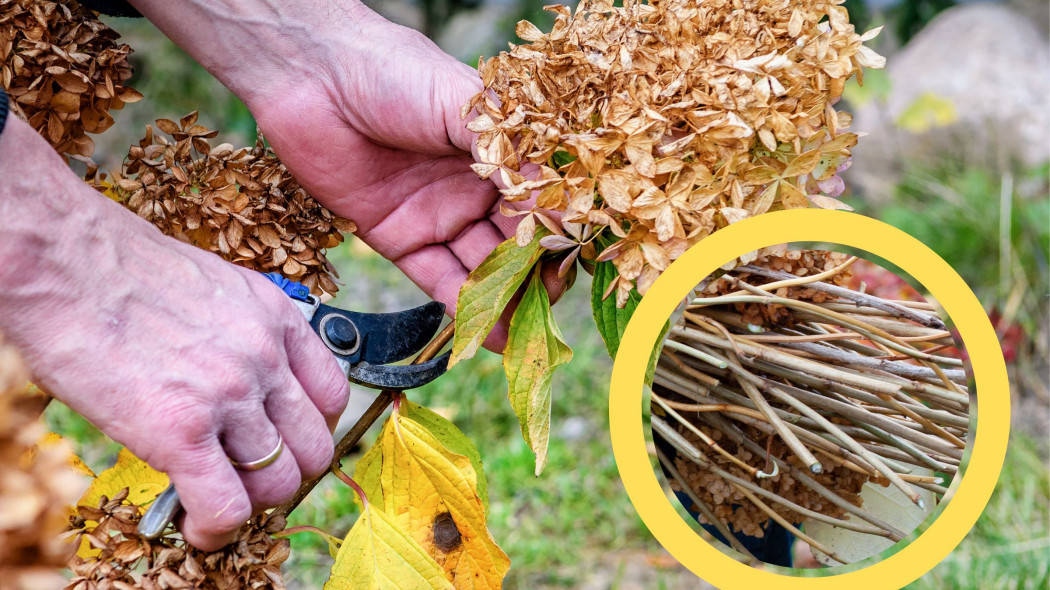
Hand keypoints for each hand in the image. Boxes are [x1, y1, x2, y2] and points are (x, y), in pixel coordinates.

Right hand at [0, 117, 349, 550]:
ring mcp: (229, 395)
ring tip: (218, 501)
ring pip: (277, 483)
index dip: (308, 431)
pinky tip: (197, 529)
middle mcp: (266, 358)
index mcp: (278, 319)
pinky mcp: (181, 431)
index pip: (331, 397)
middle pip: (314, 448)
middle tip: (248, 478)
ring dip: (251, 504)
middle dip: (286, 473)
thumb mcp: (216, 290)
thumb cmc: (123, 272)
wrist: (66, 263)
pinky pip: (226, 506)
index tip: (282, 442)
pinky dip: (216, 530)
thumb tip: (241, 386)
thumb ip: (243, 336)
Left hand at [130, 0, 553, 349]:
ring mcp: (437, 214)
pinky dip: (460, 307)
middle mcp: (473, 187)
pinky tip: (487, 334)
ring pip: (479, 267)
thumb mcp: (461, 104)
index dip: (556, 237)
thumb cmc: (392, 71)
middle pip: (514, 243)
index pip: (540, 204)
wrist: (309, 75)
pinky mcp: (398, 238)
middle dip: (533, 280)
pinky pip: (436, 278)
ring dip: (502, 302)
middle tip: (549, 314)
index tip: (570, 268)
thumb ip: (505, 155)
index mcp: (498, 152)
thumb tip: (553, 203)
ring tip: (524, 337)